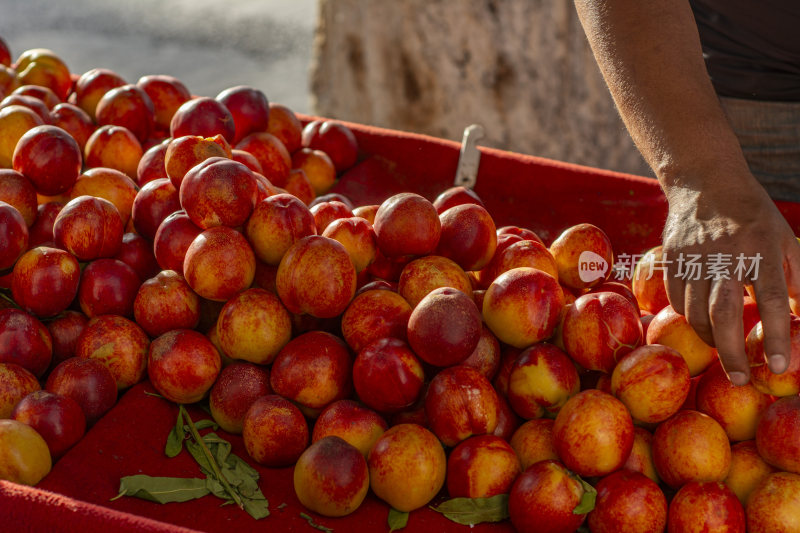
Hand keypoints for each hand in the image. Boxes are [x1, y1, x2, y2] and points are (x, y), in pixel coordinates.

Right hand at [662, 179, 799, 384]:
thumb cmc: (753, 216)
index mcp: (762, 249)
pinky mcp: (671, 259)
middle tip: (741, 379)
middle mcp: (726, 254)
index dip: (774, 335)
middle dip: (732, 352)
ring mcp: (694, 257)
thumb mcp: (785, 240)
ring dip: (710, 338)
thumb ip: (797, 278)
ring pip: (695, 312)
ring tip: (724, 350)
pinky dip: (688, 317)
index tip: (777, 366)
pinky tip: (702, 321)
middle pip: (724, 313)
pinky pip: (677, 300)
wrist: (705, 182)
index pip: (770, 299)